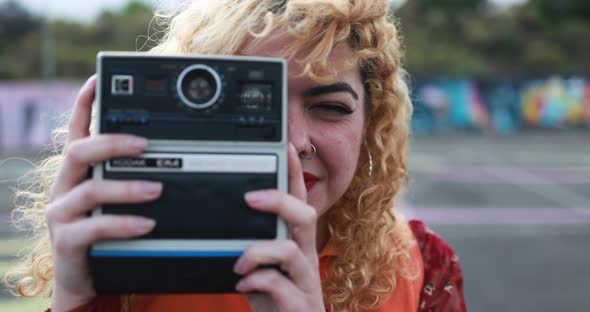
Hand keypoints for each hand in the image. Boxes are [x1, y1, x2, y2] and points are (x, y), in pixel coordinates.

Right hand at [47, 75, 161, 310]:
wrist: (86, 277)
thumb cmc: (106, 232)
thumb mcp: (116, 201)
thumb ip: (129, 178)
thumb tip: (171, 159)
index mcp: (79, 172)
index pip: (77, 130)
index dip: (84, 104)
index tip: (97, 80)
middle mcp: (66, 186)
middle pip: (80, 151)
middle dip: (111, 142)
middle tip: (143, 143)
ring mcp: (62, 212)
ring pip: (91, 189)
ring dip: (126, 187)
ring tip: (156, 189)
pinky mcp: (67, 240)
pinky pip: (94, 227)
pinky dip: (123, 223)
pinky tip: (146, 224)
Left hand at [234, 144, 324, 311]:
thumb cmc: (278, 301)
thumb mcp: (265, 267)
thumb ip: (255, 246)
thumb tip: (230, 221)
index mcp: (296, 243)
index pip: (300, 201)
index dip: (296, 174)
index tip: (288, 147)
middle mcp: (304, 256)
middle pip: (304, 215)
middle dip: (278, 201)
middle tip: (250, 198)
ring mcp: (305, 280)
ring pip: (290, 250)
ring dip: (259, 251)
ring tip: (239, 263)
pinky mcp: (300, 303)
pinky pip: (279, 284)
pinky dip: (257, 281)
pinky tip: (243, 286)